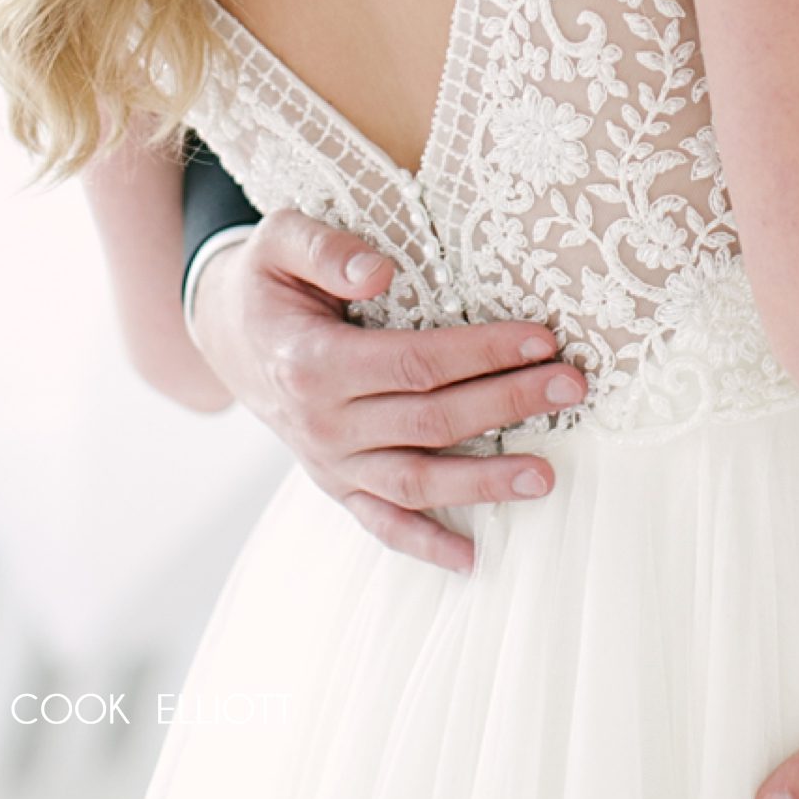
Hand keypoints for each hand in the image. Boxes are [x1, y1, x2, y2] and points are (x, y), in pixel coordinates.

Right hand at [187, 207, 583, 573]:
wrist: (226, 335)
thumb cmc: (268, 279)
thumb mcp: (280, 239)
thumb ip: (325, 249)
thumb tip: (380, 272)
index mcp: (311, 361)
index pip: (415, 362)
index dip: (481, 353)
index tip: (541, 339)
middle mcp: (321, 422)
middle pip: (430, 420)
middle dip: (507, 404)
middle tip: (571, 387)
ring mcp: (328, 461)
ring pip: (415, 481)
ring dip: (483, 482)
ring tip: (546, 477)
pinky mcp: (334, 484)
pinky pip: (379, 523)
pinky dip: (423, 545)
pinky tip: (472, 558)